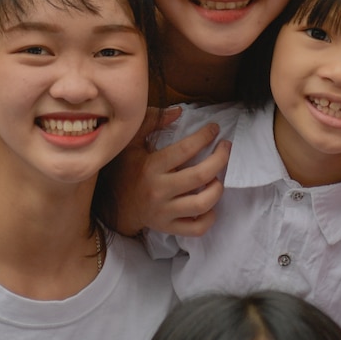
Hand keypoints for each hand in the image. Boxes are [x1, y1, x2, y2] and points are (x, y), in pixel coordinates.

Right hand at [108, 107, 230, 236]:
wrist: (114, 206)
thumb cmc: (127, 170)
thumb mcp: (132, 142)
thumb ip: (152, 122)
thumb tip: (178, 111)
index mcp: (151, 167)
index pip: (185, 150)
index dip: (205, 136)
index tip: (215, 129)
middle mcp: (159, 190)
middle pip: (200, 176)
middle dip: (220, 159)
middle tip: (226, 148)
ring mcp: (164, 212)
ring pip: (202, 204)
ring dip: (217, 189)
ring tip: (217, 178)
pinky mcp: (168, 227)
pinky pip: (197, 228)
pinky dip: (210, 217)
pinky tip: (209, 204)